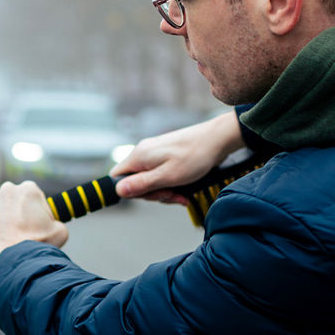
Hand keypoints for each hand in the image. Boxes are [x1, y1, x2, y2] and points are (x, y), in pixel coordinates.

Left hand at [0, 181, 68, 267]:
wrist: (16, 262)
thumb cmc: (38, 246)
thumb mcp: (60, 231)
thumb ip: (56, 221)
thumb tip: (53, 224)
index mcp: (29, 189)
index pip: (31, 195)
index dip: (33, 210)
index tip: (33, 222)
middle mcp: (7, 189)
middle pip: (11, 198)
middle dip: (14, 211)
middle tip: (18, 230)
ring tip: (5, 235)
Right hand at [110, 111, 244, 202]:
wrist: (217, 139)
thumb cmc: (195, 156)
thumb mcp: (168, 176)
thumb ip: (142, 184)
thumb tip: (118, 191)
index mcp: (139, 156)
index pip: (117, 177)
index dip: (129, 192)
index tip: (149, 195)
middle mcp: (143, 152)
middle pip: (135, 181)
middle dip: (153, 193)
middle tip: (172, 194)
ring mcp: (154, 153)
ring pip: (150, 180)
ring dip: (165, 191)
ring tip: (182, 193)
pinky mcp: (165, 155)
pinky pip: (160, 174)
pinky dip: (171, 184)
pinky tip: (184, 190)